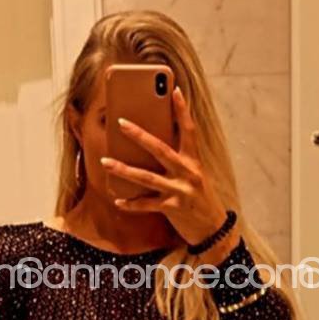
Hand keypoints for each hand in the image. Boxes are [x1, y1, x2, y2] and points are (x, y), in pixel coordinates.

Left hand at [99, 84, 231, 249]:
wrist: (213, 230)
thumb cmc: (200, 199)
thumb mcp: (194, 176)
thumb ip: (178, 161)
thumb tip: (151, 146)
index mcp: (194, 161)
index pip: (189, 130)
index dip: (182, 110)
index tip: (174, 89)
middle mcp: (188, 172)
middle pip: (160, 149)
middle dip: (139, 135)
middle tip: (120, 122)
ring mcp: (181, 191)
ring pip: (147, 177)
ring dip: (124, 169)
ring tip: (105, 162)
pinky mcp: (173, 209)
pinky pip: (147, 204)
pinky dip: (131, 203)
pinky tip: (118, 200)